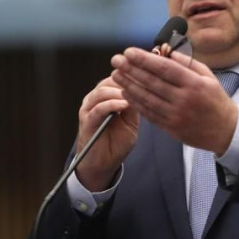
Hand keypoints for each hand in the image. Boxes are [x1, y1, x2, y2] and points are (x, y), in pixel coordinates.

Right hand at [75, 76, 139, 191]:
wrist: (103, 163)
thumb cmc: (118, 142)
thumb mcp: (132, 121)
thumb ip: (135, 105)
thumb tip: (144, 88)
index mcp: (107, 96)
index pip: (119, 77)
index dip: (133, 75)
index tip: (150, 74)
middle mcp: (96, 98)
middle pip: (110, 80)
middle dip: (127, 80)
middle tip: (143, 82)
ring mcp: (89, 108)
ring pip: (102, 91)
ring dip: (119, 92)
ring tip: (134, 94)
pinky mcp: (87, 121)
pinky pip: (98, 108)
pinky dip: (112, 104)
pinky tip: (124, 105)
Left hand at [111, 48, 238, 154]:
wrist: (225, 130)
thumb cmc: (215, 99)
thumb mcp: (208, 76)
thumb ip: (186, 62)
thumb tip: (165, 50)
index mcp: (194, 84)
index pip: (164, 68)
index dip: (144, 60)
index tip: (129, 52)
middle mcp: (184, 99)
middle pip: (152, 82)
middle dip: (131, 70)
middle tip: (116, 60)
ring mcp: (176, 115)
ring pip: (147, 98)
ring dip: (129, 86)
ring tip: (116, 75)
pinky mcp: (171, 128)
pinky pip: (149, 113)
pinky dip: (136, 103)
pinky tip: (126, 92)